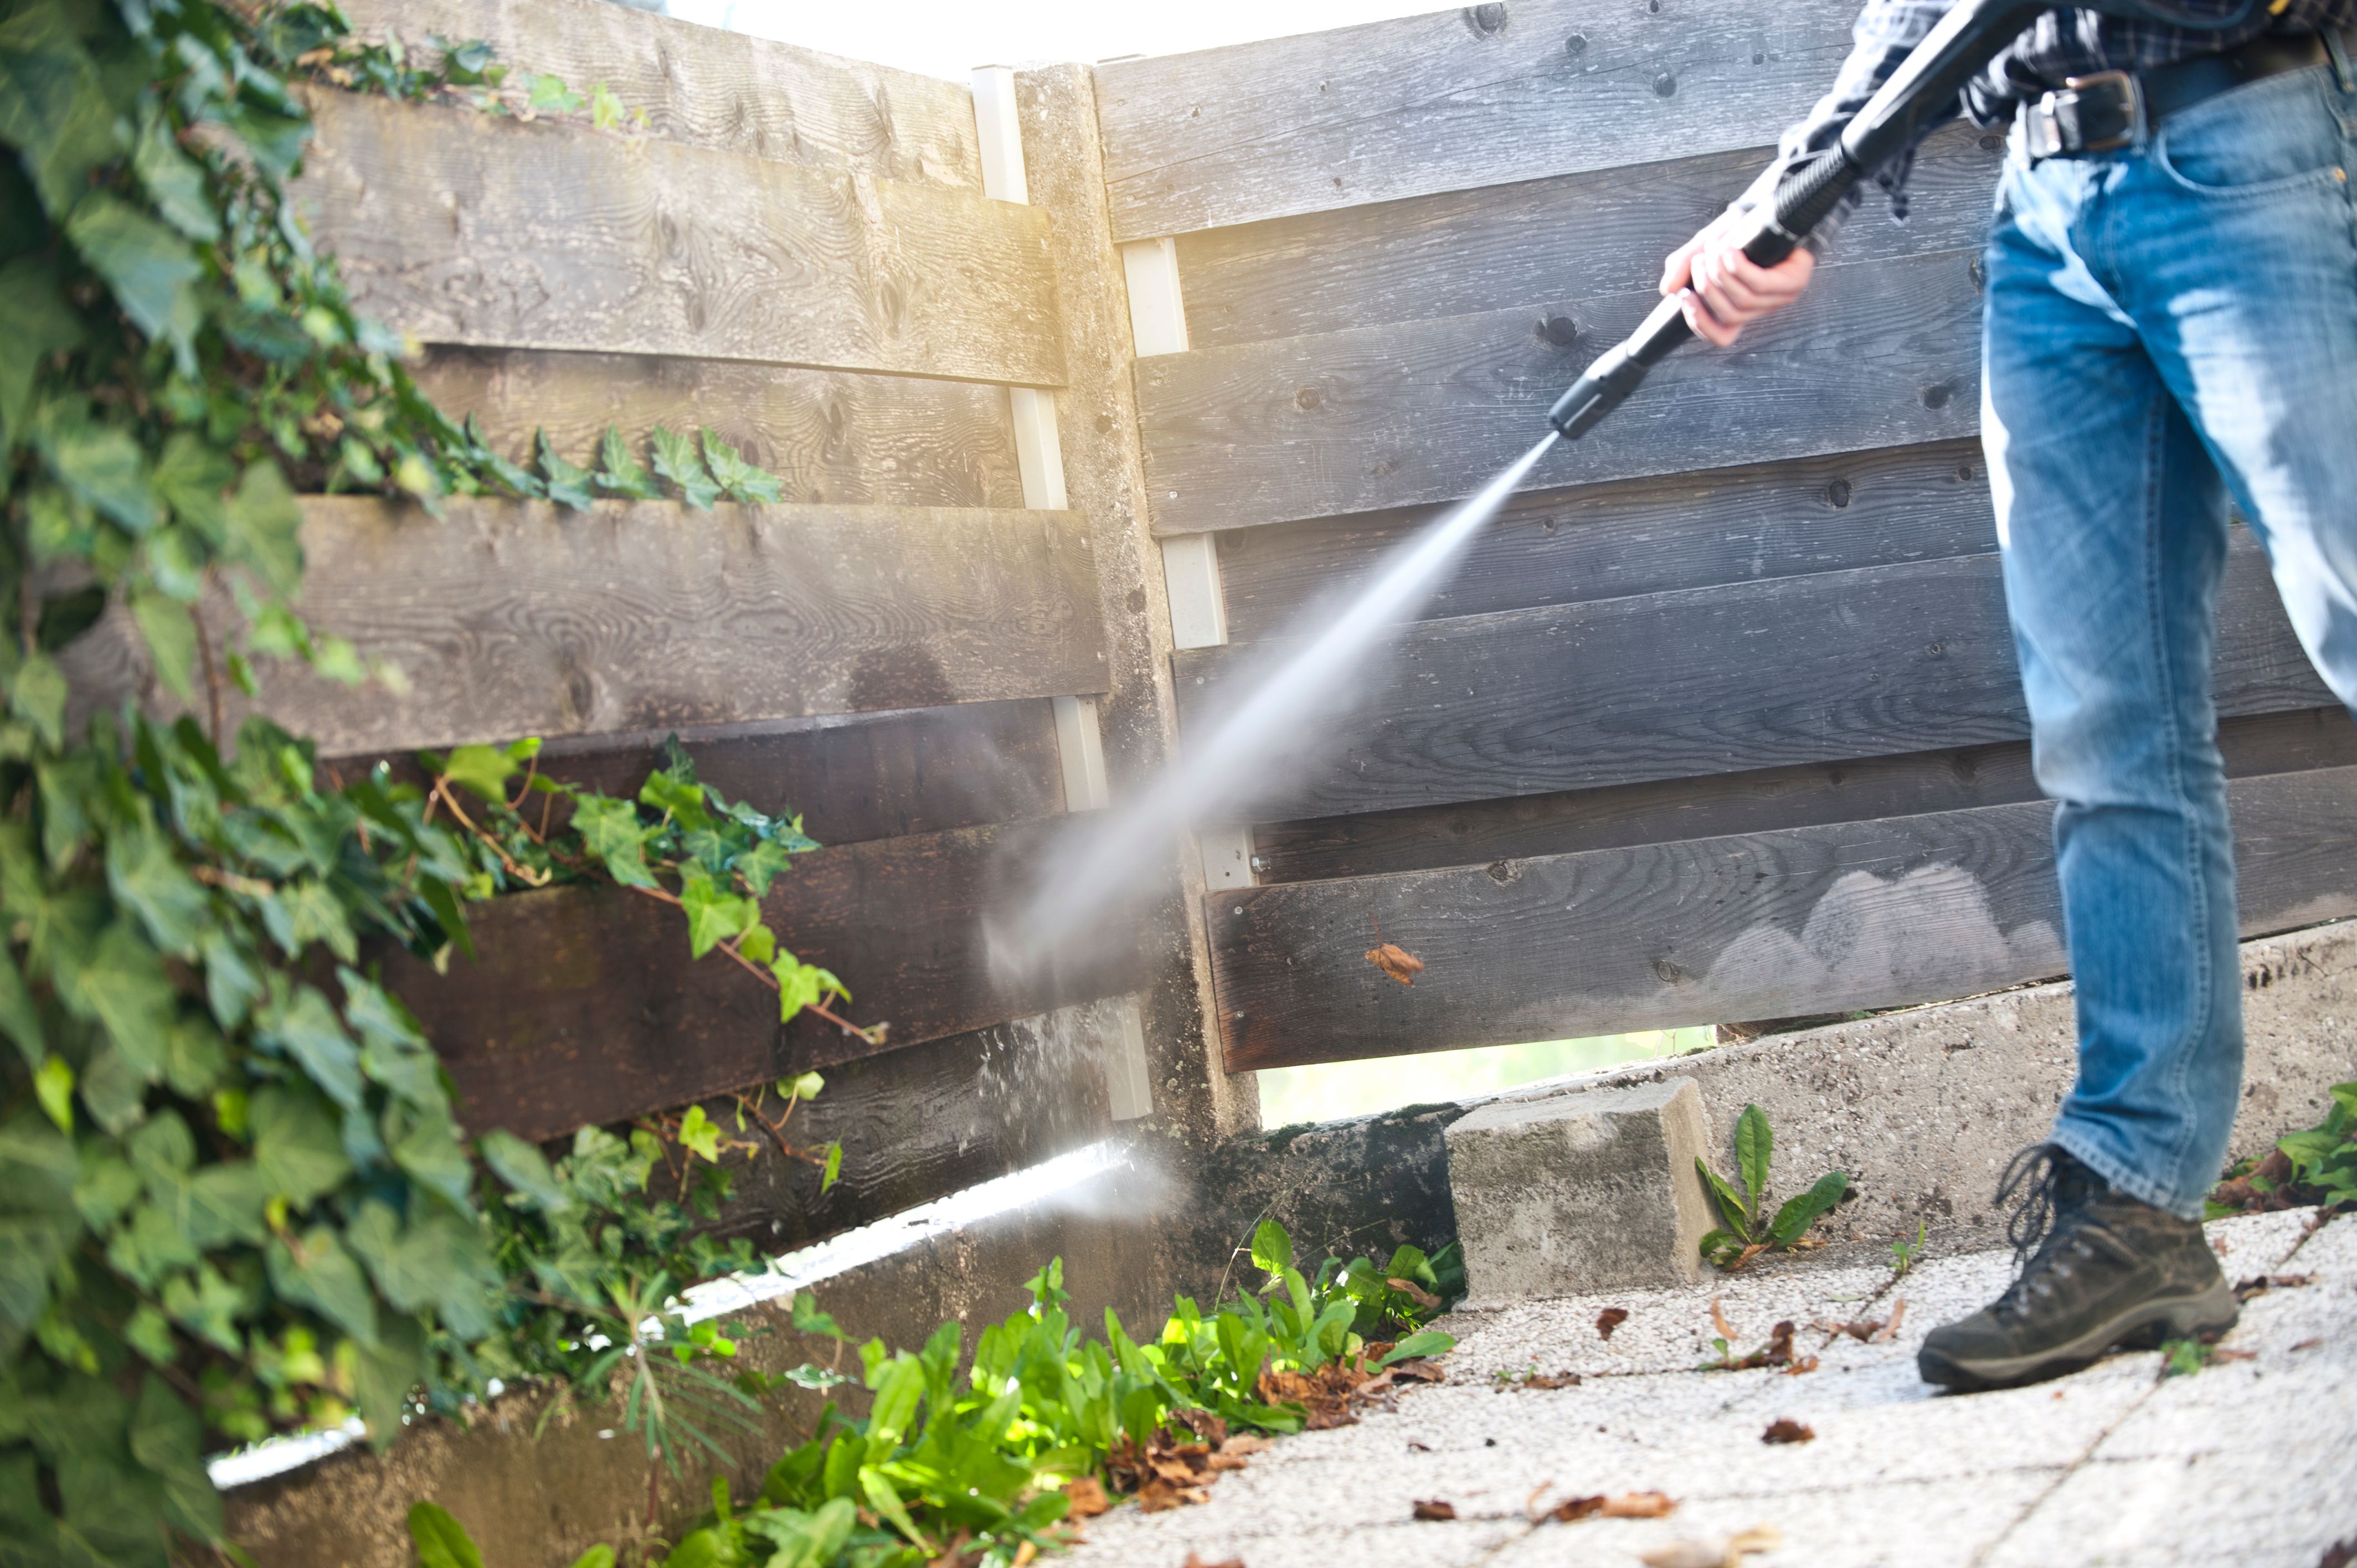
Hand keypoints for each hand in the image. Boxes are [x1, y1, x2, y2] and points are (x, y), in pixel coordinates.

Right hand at [1659, 209, 1816, 347]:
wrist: (1769, 204)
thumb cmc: (1738, 231)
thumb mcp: (1703, 248)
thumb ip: (1683, 267)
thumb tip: (1667, 290)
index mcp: (1741, 306)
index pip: (1723, 336)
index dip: (1700, 324)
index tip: (1684, 298)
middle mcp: (1762, 307)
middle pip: (1729, 315)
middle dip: (1707, 288)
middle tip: (1698, 261)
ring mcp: (1780, 296)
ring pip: (1743, 300)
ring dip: (1721, 275)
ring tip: (1712, 249)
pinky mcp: (1793, 281)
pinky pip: (1759, 284)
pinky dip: (1738, 269)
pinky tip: (1729, 252)